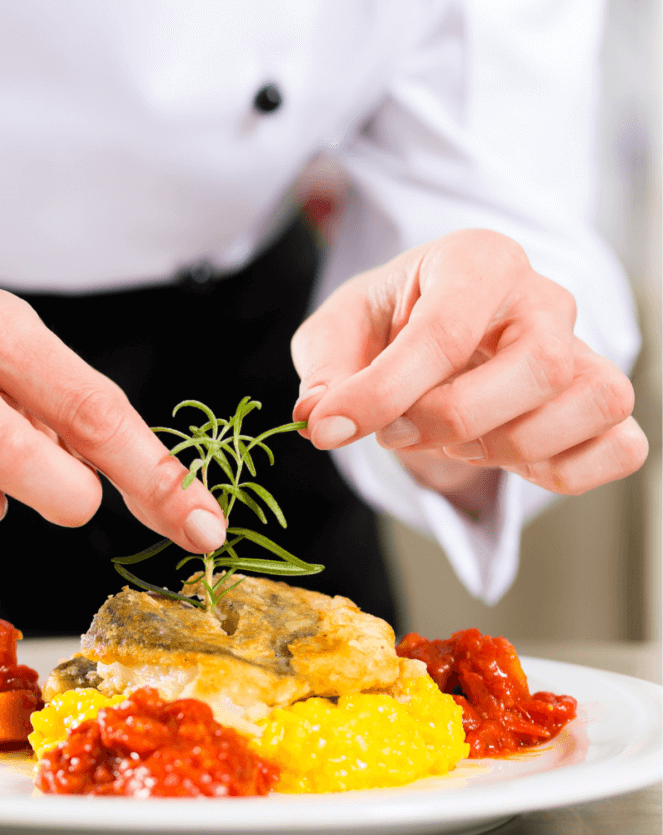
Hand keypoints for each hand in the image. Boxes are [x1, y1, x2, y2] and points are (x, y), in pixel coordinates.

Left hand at [291, 230, 647, 506]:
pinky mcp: (600, 403)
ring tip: (452, 440)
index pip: (445, 331)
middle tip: (396, 432)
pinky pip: (619, 447)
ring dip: (510, 446)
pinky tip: (504, 459)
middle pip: (540, 365)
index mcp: (477, 260)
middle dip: (455, 419)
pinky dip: (564, 471)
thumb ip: (324, 374)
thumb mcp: (336, 334)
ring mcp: (584, 349)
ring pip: (593, 402)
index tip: (331, 427)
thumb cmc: (386, 324)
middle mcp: (542, 298)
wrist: (426, 336)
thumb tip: (319, 420)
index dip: (384, 393)